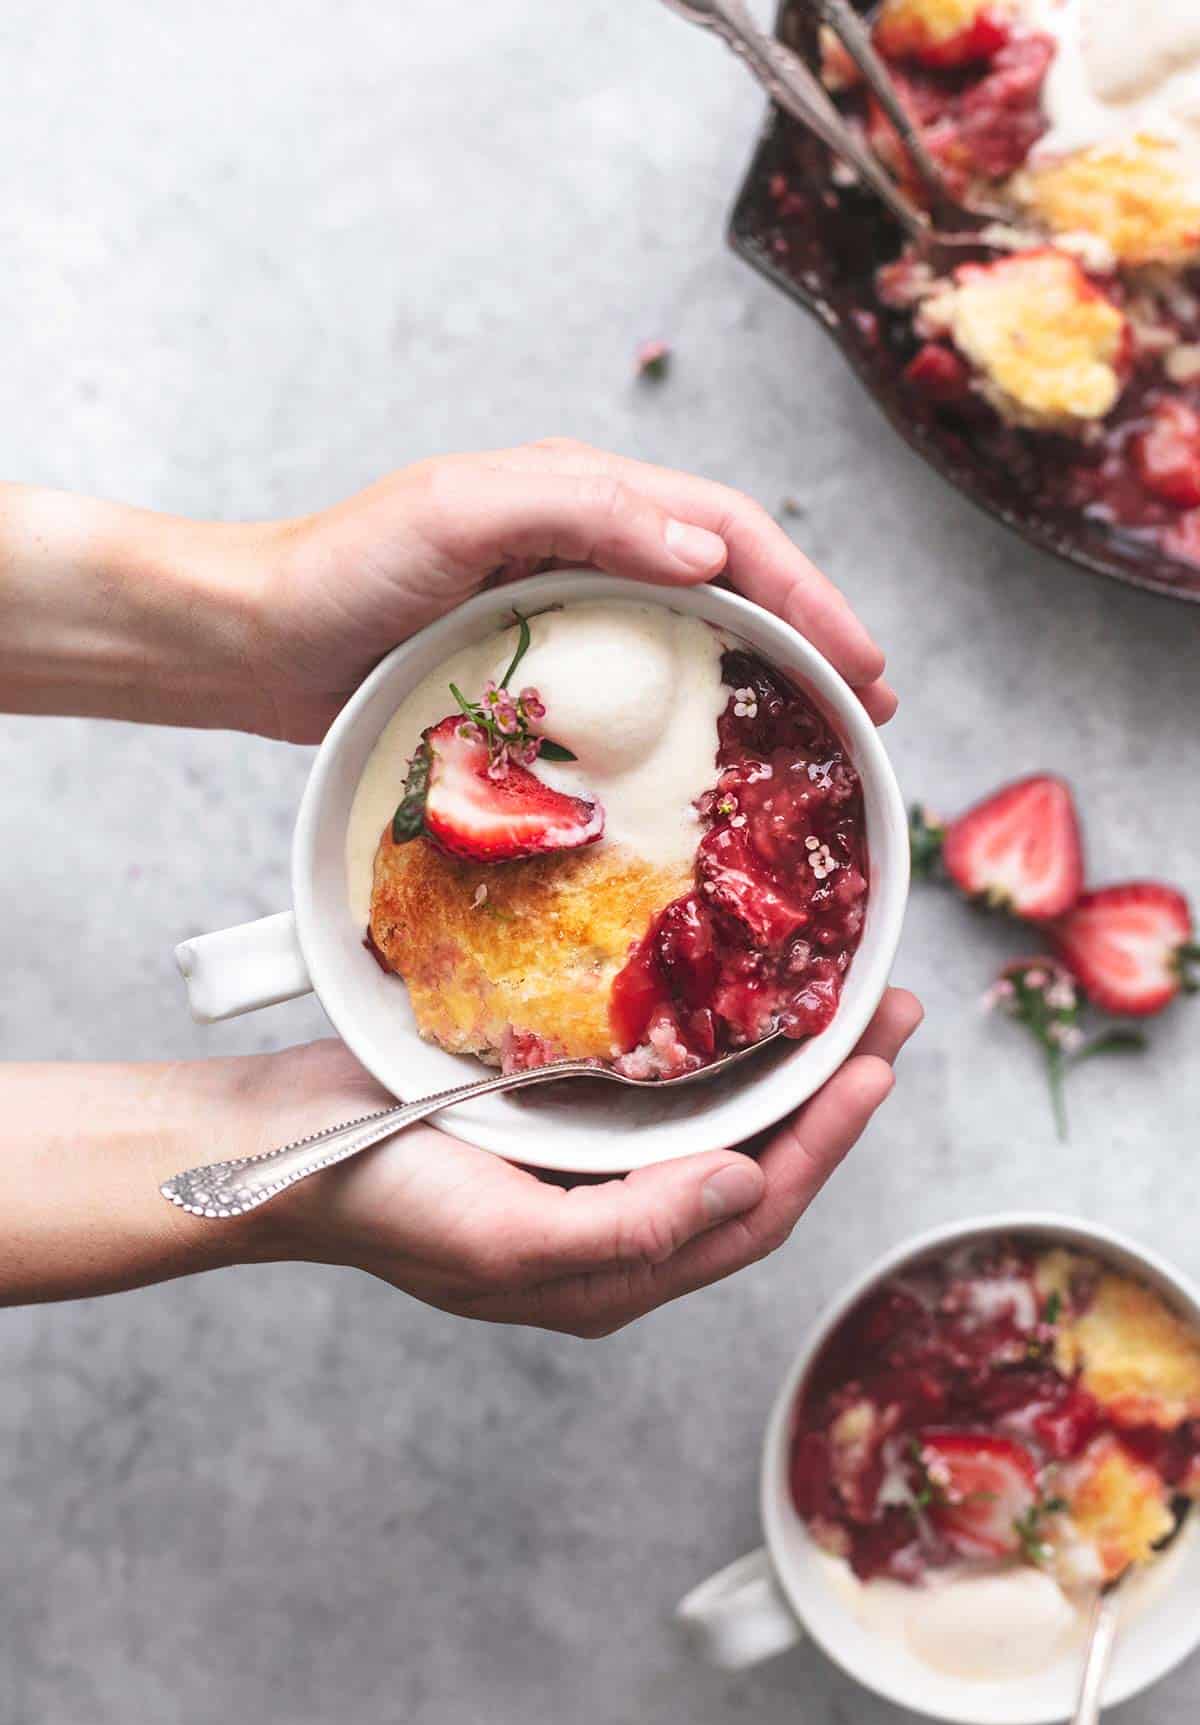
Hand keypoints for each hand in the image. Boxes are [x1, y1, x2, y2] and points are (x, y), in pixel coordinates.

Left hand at [255, 440, 896, 741]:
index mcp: (581, 495)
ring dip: (768, 678)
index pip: (727, 531)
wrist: (255, 641)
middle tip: (874, 705)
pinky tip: (716, 763)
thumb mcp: (456, 512)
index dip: (807, 592)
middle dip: (812, 635)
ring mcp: (567, 611)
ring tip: (825, 732)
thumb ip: (579, 508)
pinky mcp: (539, 673)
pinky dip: (694, 719)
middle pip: (731, 582)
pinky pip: (639, 691)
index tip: (865, 660)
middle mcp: (587, 546)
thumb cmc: (342, 570)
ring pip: (695, 637)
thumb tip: (707, 546)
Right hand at [256, 988, 920, 1335]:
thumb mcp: (510, 1243)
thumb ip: (633, 1228)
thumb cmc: (383, 1203)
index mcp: (617, 1273)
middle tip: (888, 1011)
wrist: (279, 1147)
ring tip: (841, 993)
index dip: (825, 1143)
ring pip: (717, 1116)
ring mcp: (591, 1167)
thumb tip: (747, 1186)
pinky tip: (736, 992)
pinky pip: (662, 1080)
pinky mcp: (560, 1111)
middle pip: (755, 1161)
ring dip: (784, 1059)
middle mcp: (620, 1224)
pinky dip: (713, 1039)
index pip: (754, 1215)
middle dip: (830, 1093)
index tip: (876, 1065)